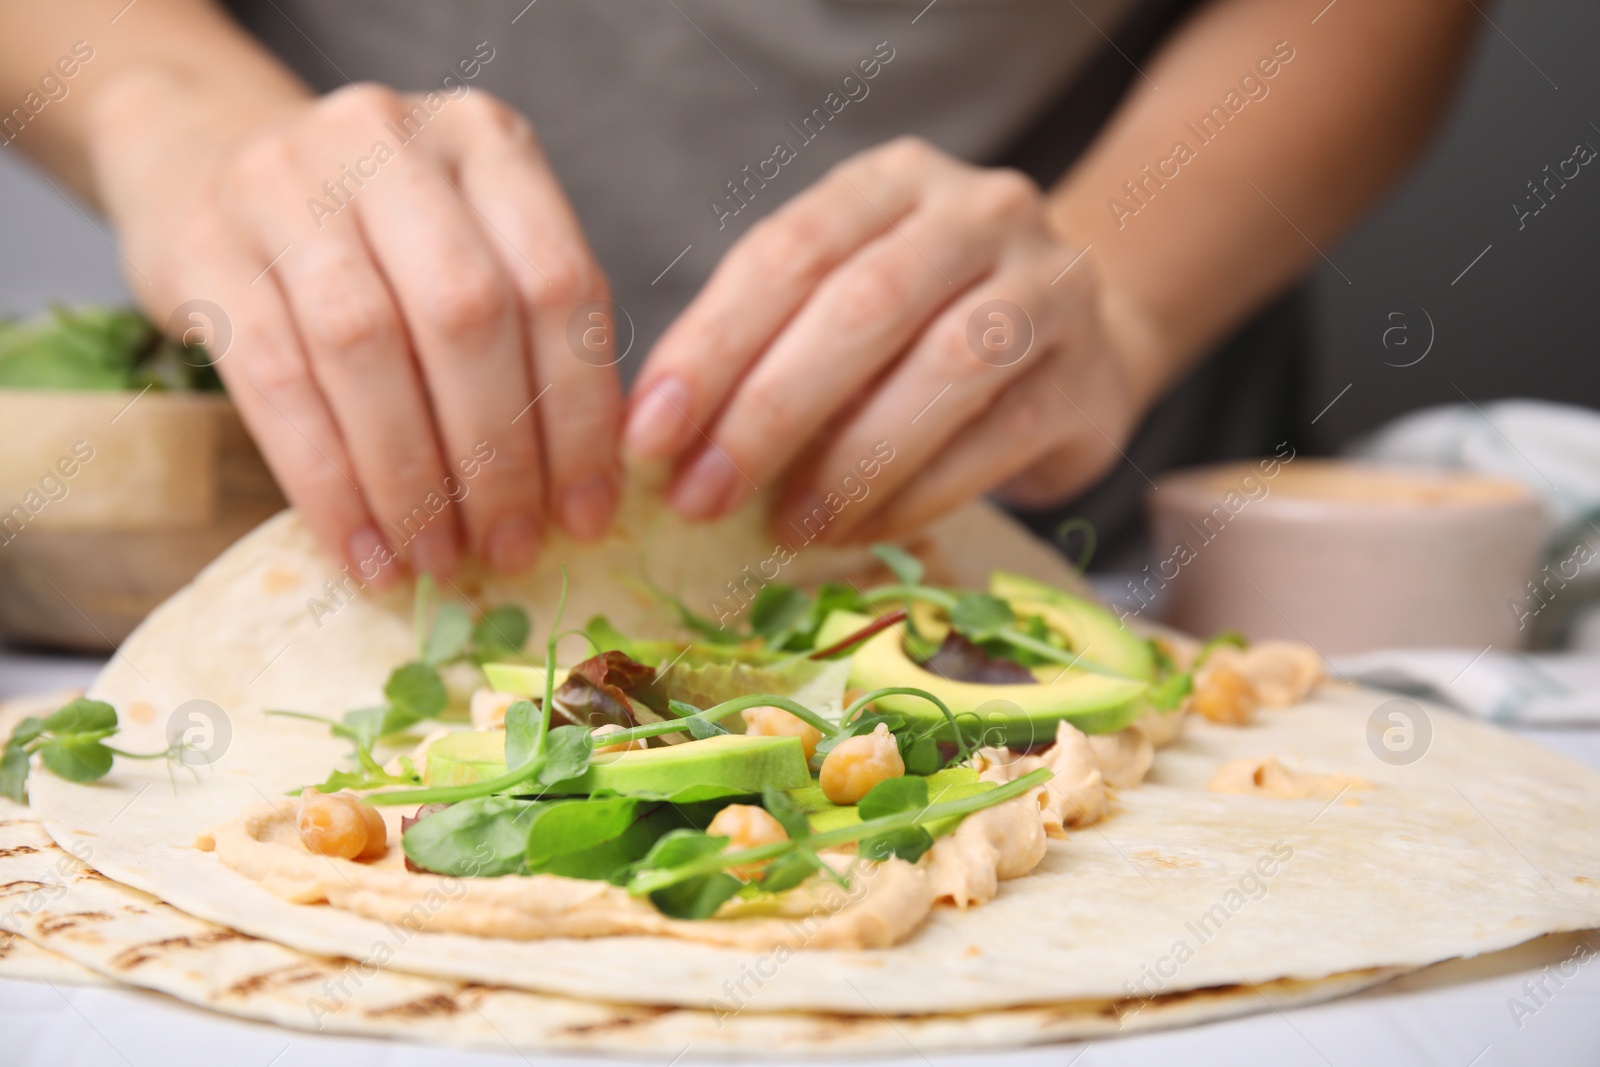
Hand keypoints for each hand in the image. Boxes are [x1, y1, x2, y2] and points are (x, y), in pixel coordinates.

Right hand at [92, 78, 620, 581]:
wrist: (209, 159)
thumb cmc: (377, 240)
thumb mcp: (468, 249)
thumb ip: (529, 341)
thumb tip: (582, 497)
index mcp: (486, 142)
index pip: (560, 285)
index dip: (581, 415)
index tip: (588, 515)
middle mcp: (389, 140)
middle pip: (466, 316)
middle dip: (497, 456)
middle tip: (509, 551)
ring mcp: (287, 181)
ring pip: (368, 349)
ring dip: (413, 480)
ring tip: (437, 562)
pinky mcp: (203, 243)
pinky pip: (277, 383)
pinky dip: (328, 485)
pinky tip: (364, 552)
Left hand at [624, 136, 1140, 543]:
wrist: (1081, 344)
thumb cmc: (925, 331)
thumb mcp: (841, 307)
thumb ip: (765, 348)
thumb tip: (661, 439)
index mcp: (895, 181)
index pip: (789, 251)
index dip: (713, 346)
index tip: (649, 435)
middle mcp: (981, 214)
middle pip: (864, 306)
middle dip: (769, 412)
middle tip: (701, 497)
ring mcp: (1051, 289)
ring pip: (945, 370)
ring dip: (848, 463)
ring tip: (784, 527)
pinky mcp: (1089, 378)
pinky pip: (997, 439)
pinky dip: (917, 494)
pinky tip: (858, 531)